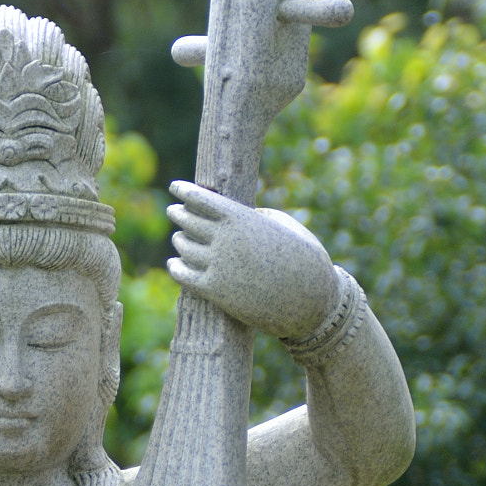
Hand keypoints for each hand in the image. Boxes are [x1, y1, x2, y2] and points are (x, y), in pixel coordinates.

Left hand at [167, 183, 337, 339]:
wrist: (311, 298)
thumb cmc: (303, 257)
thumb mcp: (281, 224)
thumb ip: (253, 215)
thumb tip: (231, 214)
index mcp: (239, 218)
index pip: (199, 198)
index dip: (183, 191)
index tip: (175, 187)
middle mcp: (223, 239)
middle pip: (186, 220)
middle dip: (178, 213)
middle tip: (175, 211)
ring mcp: (216, 266)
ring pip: (183, 247)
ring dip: (180, 240)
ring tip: (180, 238)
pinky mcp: (214, 291)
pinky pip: (183, 275)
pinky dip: (176, 267)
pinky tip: (175, 264)